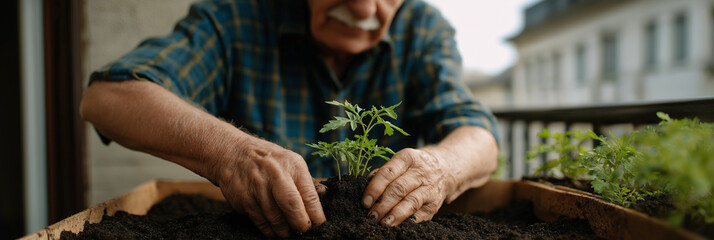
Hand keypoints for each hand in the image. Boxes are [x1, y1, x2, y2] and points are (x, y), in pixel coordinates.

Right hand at [211, 140, 325, 237]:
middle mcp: (275, 173)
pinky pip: (260, 220)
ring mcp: (257, 186)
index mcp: (292, 164)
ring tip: (288, 233)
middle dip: (300, 224)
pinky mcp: (244, 198)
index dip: (316, 214)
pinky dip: (269, 230)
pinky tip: (274, 231)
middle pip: (292, 205)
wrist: (231, 152)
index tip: (319, 226)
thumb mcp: (289, 161)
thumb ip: (305, 180)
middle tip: (304, 232)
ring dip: (284, 230)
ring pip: (275, 217)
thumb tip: (325, 195)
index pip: (309, 194)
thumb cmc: (268, 160)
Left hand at [361, 148, 453, 225]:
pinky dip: (409, 222)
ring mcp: (430, 188)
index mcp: (407, 158)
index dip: (375, 188)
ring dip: (395, 215)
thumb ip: (383, 173)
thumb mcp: (401, 162)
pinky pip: (421, 214)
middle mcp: (420, 171)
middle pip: (399, 189)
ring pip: (411, 202)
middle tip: (371, 216)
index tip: (365, 202)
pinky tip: (398, 226)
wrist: (446, 168)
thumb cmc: (414, 167)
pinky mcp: (435, 203)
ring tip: (383, 224)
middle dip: (383, 204)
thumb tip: (366, 186)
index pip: (388, 173)